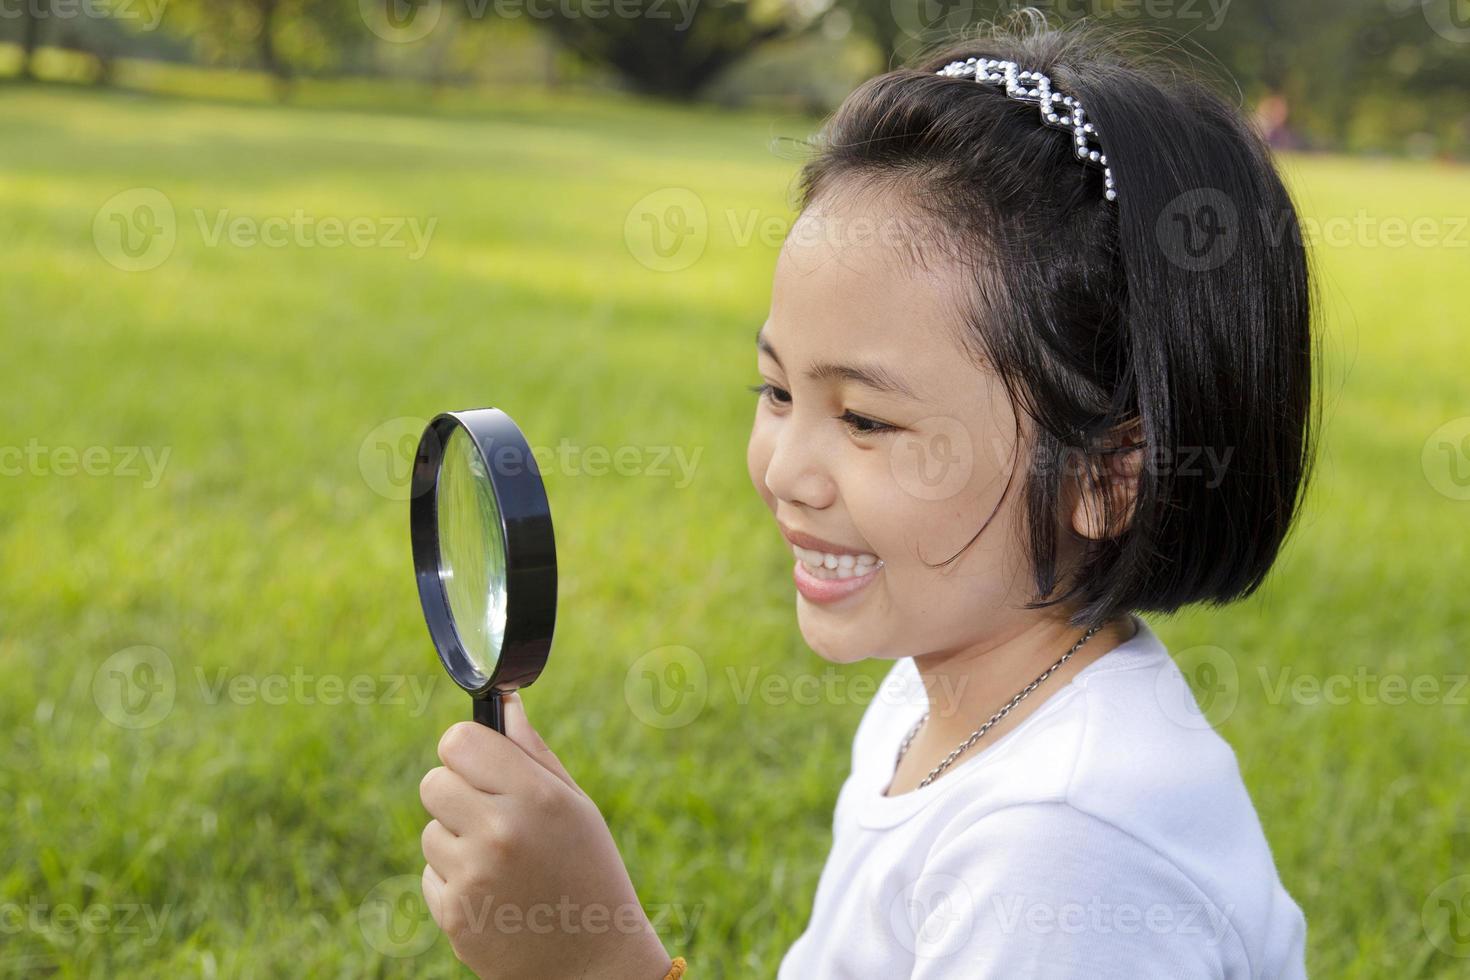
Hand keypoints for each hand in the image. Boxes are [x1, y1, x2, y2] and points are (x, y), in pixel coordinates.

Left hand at [419, 693, 671, 978]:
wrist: (592, 964)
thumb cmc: (590, 872)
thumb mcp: (576, 806)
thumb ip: (533, 753)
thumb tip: (504, 703)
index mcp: (535, 796)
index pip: (458, 742)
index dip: (466, 750)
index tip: (479, 764)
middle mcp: (500, 832)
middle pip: (433, 781)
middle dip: (456, 791)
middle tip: (490, 813)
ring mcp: (472, 876)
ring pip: (432, 830)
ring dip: (457, 839)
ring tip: (503, 862)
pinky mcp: (453, 915)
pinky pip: (432, 873)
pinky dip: (455, 879)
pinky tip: (495, 893)